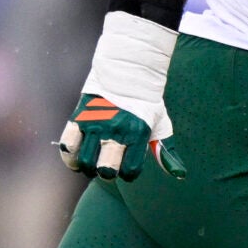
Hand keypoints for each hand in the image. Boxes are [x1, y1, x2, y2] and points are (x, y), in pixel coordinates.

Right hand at [57, 92, 183, 181]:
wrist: (125, 72)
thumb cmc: (145, 103)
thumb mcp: (161, 125)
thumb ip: (166, 152)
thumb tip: (179, 175)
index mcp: (138, 135)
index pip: (130, 172)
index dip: (127, 174)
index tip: (125, 166)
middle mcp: (116, 131)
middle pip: (106, 170)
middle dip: (106, 174)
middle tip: (106, 166)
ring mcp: (96, 125)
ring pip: (84, 162)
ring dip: (86, 168)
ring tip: (91, 162)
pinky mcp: (78, 118)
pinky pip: (67, 146)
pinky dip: (69, 156)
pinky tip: (75, 154)